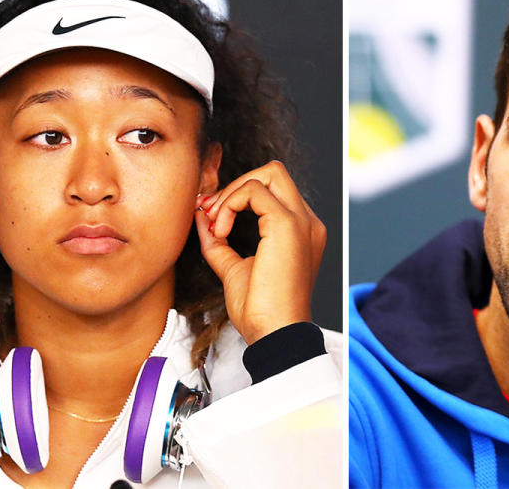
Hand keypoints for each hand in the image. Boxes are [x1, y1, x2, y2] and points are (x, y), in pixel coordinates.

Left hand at [195, 161, 326, 343]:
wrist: (273, 334)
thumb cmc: (260, 310)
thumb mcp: (233, 268)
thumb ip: (219, 241)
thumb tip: (200, 216)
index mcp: (301, 232)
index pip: (272, 191)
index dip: (238, 196)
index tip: (213, 219)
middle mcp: (308, 222)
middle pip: (274, 172)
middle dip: (237, 185)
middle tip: (214, 214)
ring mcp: (302, 221)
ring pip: (268, 173)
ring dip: (232, 193)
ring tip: (216, 225)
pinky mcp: (287, 225)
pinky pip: (254, 190)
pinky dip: (230, 204)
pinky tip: (221, 232)